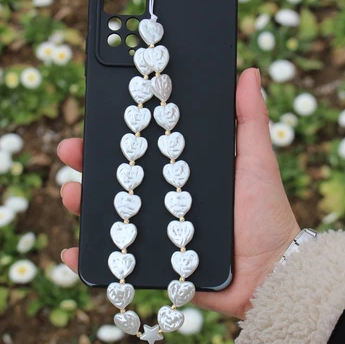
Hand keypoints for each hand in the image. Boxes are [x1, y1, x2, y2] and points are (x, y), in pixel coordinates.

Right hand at [57, 68, 299, 319]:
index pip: (144, 147)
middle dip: (89, 163)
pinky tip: (73, 252)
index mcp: (183, 172)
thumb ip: (251, 118)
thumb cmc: (267, 212)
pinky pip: (117, 262)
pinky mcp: (155, 266)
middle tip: (71, 150)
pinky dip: (92, 260)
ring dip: (84, 204)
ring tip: (71, 194)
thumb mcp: (257, 160)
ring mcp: (157, 233)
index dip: (118, 132)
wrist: (273, 274)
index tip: (98, 114)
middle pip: (120, 178)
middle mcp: (165, 199)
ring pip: (112, 215)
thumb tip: (250, 70)